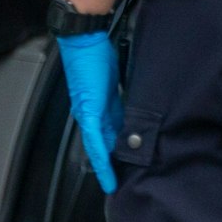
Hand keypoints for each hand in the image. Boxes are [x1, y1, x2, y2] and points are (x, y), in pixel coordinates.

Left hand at [57, 31, 121, 193]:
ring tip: (112, 181)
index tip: (121, 166)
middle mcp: (91, 112)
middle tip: (118, 182)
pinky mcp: (88, 108)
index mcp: (98, 106)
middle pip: (101, 144)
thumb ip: (123, 94)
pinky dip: (99, 151)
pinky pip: (93, 135)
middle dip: (109, 163)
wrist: (84, 40)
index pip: (107, 134)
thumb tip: (138, 104)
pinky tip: (104, 164)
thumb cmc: (97, 53)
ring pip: (96, 144)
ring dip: (104, 164)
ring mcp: (88, 111)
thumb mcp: (116, 77)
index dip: (113, 151)